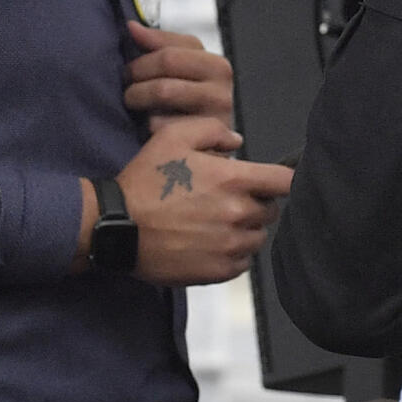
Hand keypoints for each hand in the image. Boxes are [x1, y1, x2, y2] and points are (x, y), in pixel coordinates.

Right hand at [97, 117, 294, 286]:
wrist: (115, 226)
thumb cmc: (144, 182)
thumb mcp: (173, 138)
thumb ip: (212, 131)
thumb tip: (238, 141)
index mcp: (234, 181)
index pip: (286, 181)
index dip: (284, 179)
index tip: (272, 181)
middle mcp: (239, 214)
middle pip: (271, 209)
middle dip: (256, 202)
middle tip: (227, 200)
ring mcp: (230, 245)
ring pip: (258, 236)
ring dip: (245, 229)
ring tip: (216, 223)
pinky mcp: (219, 271)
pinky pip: (243, 262)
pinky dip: (233, 254)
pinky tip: (210, 243)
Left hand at [123, 20, 233, 127]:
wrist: (206, 149)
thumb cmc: (187, 106)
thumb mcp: (180, 70)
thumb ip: (158, 45)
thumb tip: (131, 27)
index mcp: (217, 65)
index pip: (170, 49)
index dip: (142, 59)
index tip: (132, 70)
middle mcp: (222, 88)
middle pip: (166, 64)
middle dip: (137, 75)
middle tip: (128, 88)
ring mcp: (216, 114)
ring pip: (163, 89)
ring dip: (138, 98)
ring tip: (135, 105)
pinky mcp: (203, 138)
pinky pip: (162, 123)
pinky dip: (148, 127)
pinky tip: (149, 129)